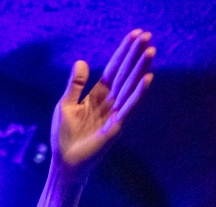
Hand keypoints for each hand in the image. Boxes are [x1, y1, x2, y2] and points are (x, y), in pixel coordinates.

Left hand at [51, 29, 154, 180]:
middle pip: (125, 75)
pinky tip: (147, 79)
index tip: (135, 35)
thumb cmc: (64, 136)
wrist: (65, 162)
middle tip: (147, 35)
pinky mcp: (116, 127)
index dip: (123, 53)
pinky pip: (129, 107)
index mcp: (97, 97)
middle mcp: (109, 103)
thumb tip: (81, 62)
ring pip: (130, 87)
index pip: (114, 70)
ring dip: (141, 70)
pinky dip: (138, 94)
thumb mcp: (66, 105)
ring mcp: (115, 115)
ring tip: (150, 51)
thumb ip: (75, 85)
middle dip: (135, 55)